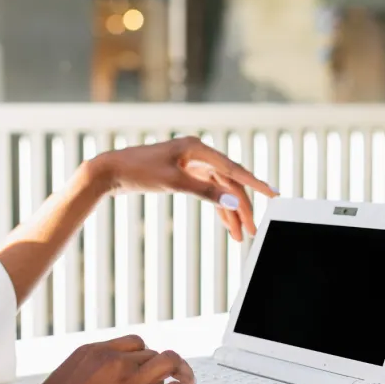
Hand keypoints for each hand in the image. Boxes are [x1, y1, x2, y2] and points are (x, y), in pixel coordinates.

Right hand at [9, 335, 196, 383]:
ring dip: (183, 372)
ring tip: (188, 381)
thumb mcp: (70, 371)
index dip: (148, 354)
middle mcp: (114, 362)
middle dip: (168, 364)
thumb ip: (95, 366)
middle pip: (154, 354)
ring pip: (168, 365)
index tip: (152, 363)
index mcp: (96, 351)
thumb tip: (111, 371)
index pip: (136, 342)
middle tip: (177, 373)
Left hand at [89, 136, 277, 240]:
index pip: (233, 169)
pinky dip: (216, 206)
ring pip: (219, 189)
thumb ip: (205, 191)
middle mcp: (197, 153)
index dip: (255, 184)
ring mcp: (191, 164)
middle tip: (252, 231)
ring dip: (229, 211)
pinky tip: (225, 222)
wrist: (109, 172)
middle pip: (228, 183)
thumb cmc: (138, 171)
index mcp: (197, 148)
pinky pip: (208, 191)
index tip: (274, 195)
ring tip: (239, 235)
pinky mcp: (183, 174)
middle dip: (241, 207)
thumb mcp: (173, 182)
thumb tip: (232, 200)